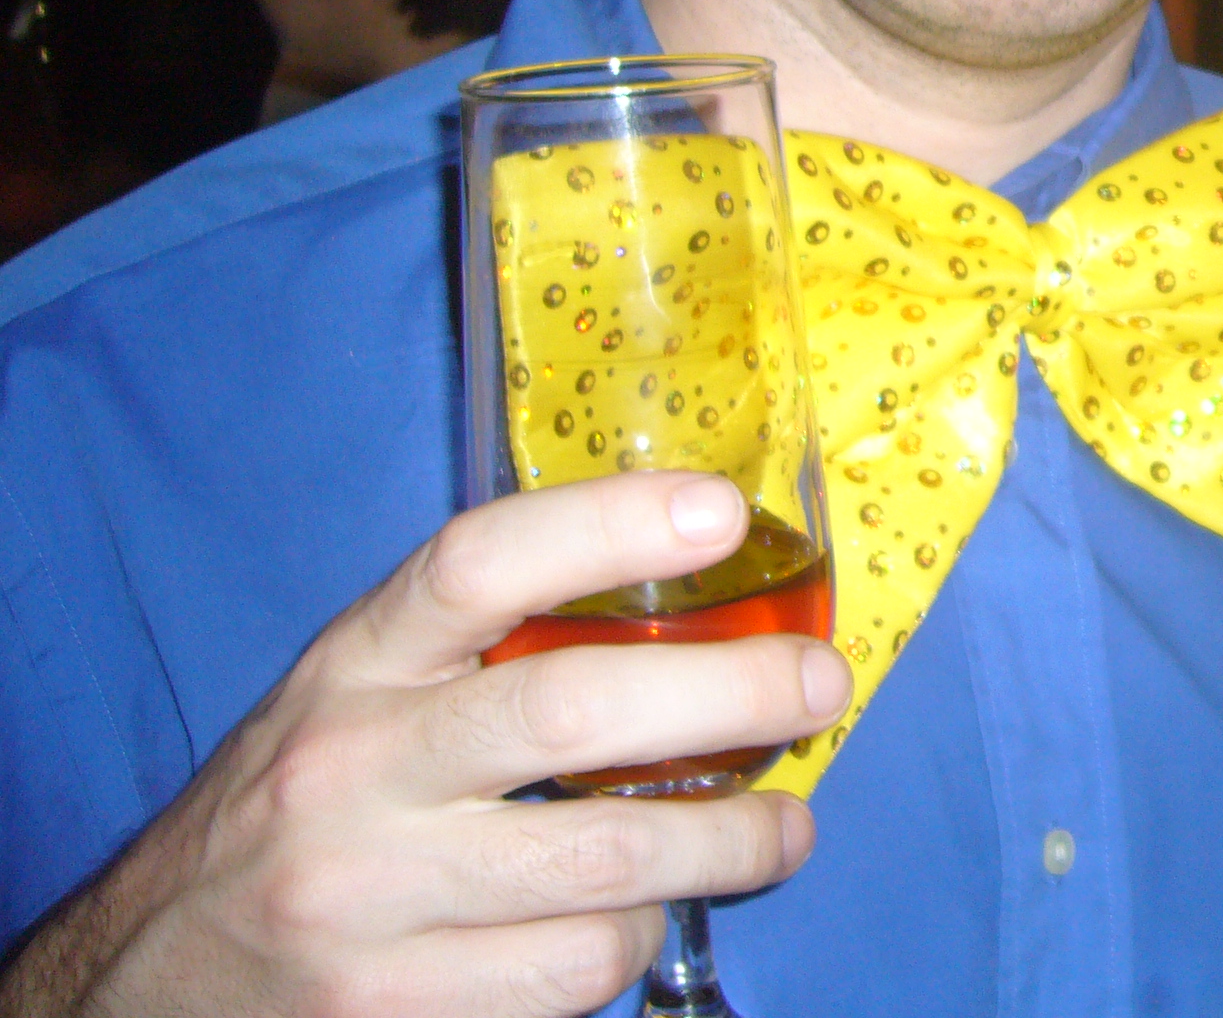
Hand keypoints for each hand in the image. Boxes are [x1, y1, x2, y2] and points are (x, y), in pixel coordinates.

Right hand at [0, 474, 851, 1017]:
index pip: (479, 563)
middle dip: (733, 698)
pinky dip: (632, 940)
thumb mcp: (361, 696)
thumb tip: (698, 594)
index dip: (608, 524)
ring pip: (605, 863)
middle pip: (575, 712)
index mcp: (351, 666)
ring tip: (782, 829)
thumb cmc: (303, 806)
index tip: (722, 512)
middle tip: (819, 686)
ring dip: (728, 844)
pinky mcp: (389, 1011)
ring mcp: (366, 901)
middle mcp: (351, 772)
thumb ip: (485, 649)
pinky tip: (639, 915)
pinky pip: (568, 973)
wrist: (146, 976)